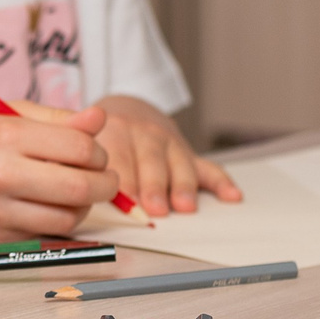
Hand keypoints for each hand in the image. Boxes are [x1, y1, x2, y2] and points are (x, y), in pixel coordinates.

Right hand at [0, 101, 116, 241]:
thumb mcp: (4, 113)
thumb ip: (56, 118)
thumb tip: (100, 119)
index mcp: (6, 135)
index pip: (80, 148)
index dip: (99, 151)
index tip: (95, 153)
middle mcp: (1, 174)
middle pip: (81, 188)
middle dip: (106, 183)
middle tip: (104, 177)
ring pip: (69, 218)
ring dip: (84, 206)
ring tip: (75, 191)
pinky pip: (45, 234)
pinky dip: (57, 222)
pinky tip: (48, 206)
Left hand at [94, 94, 241, 215]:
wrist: (128, 110)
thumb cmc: (104, 137)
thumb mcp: (89, 142)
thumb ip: (89, 166)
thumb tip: (88, 200)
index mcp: (115, 130)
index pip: (119, 157)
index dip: (123, 180)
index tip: (125, 201)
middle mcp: (145, 134)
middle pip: (151, 161)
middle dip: (154, 186)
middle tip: (155, 208)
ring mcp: (170, 143)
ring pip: (180, 164)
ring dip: (183, 186)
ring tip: (184, 207)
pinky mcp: (188, 152)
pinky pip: (208, 167)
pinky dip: (222, 182)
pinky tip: (232, 196)